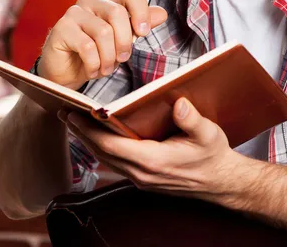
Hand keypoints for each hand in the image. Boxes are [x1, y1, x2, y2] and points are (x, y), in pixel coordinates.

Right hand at [37, 0, 166, 89]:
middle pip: (118, 14)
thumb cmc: (95, 53)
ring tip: (105, 68)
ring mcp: (74, 13)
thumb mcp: (122, 41)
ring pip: (103, 33)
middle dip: (124, 42)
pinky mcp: (62, 28)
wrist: (66, 72)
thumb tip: (162, 13)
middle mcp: (90, 1)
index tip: (143, 33)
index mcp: (108, 1)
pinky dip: (94, 64)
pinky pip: (87, 47)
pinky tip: (91, 69)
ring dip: (108, 58)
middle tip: (121, 59)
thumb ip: (140, 26)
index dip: (141, 13)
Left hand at [62, 98, 244, 204]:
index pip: (112, 146)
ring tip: (75, 121)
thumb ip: (192, 120)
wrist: (221, 182)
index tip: (75, 115)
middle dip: (82, 133)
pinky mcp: (143, 177)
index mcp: (154, 161)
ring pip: (106, 159)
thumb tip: (178, 104)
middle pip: (102, 153)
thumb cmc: (213, 156)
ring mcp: (141, 178)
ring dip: (89, 140)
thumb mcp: (208, 134)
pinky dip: (102, 147)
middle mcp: (142, 173)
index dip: (90, 131)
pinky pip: (115, 162)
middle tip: (65, 113)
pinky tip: (97, 135)